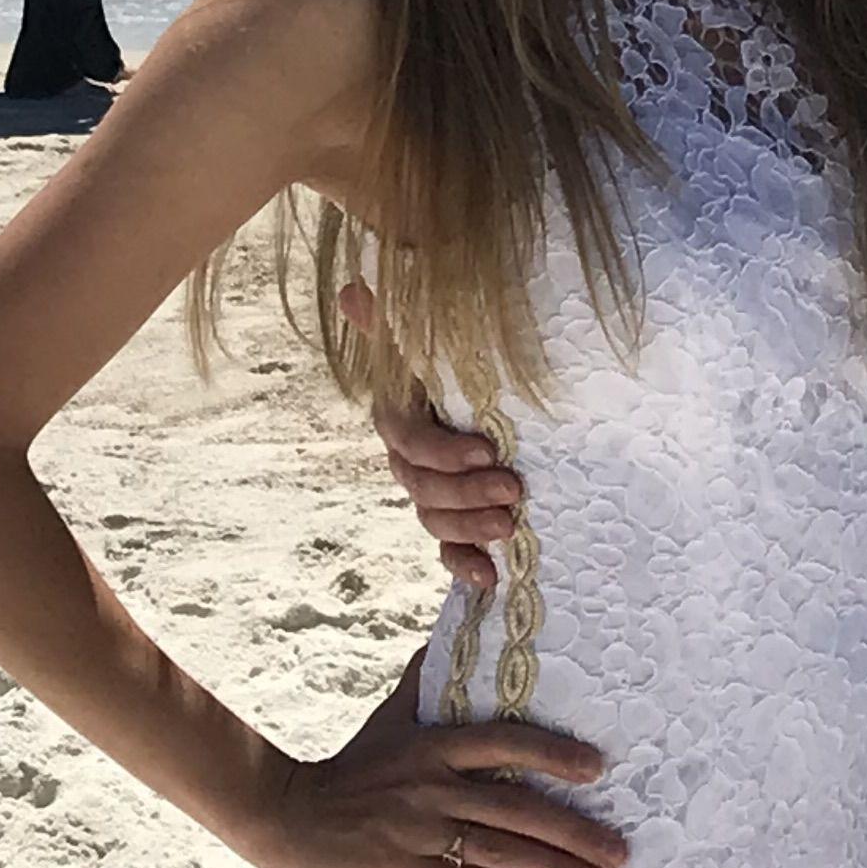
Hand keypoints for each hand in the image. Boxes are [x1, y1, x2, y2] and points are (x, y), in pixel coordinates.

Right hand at [224, 655, 625, 867]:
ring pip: (505, 850)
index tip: (598, 768)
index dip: (554, 753)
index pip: (506, 742)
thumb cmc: (347, 766)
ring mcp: (423, 830)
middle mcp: (435, 786)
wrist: (287, 816)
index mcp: (435, 745)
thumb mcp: (389, 716)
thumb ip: (424, 679)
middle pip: (519, 807)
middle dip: (576, 831)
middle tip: (620, 850)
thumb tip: (454, 629)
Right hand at [357, 297, 525, 595]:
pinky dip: (465, 565)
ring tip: (510, 527)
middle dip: (464, 494)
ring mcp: (434, 491)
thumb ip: (399, 319)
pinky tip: (488, 578)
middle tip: (514, 490)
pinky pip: (448, 551)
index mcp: (404, 415)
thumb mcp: (444, 336)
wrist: (516, 387)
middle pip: (420, 488)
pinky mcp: (458, 518)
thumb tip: (350, 289)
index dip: (441, 451)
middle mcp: (412, 457)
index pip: (406, 441)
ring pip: (433, 520)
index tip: (486, 450)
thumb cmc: (474, 355)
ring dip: (468, 529)